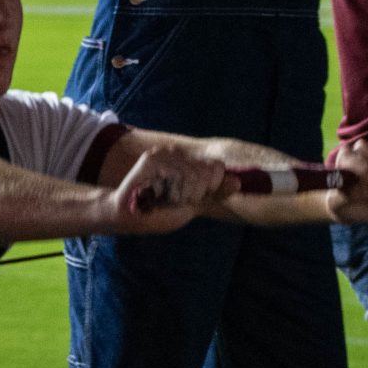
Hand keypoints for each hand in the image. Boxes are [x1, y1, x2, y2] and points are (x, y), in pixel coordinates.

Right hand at [99, 145, 236, 233]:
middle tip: (175, 199)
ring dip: (184, 194)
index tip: (191, 198)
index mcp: (187, 161)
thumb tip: (238, 181)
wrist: (129, 215)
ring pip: (197, 174)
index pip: (217, 167)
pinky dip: (173, 191)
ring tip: (165, 198)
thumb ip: (215, 193)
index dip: (210, 188)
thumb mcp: (194, 203)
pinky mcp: (152, 159)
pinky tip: (159, 195)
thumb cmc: (160, 210)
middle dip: (197, 192)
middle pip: (210, 170)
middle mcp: (176, 152)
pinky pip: (180, 175)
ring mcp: (163, 154)